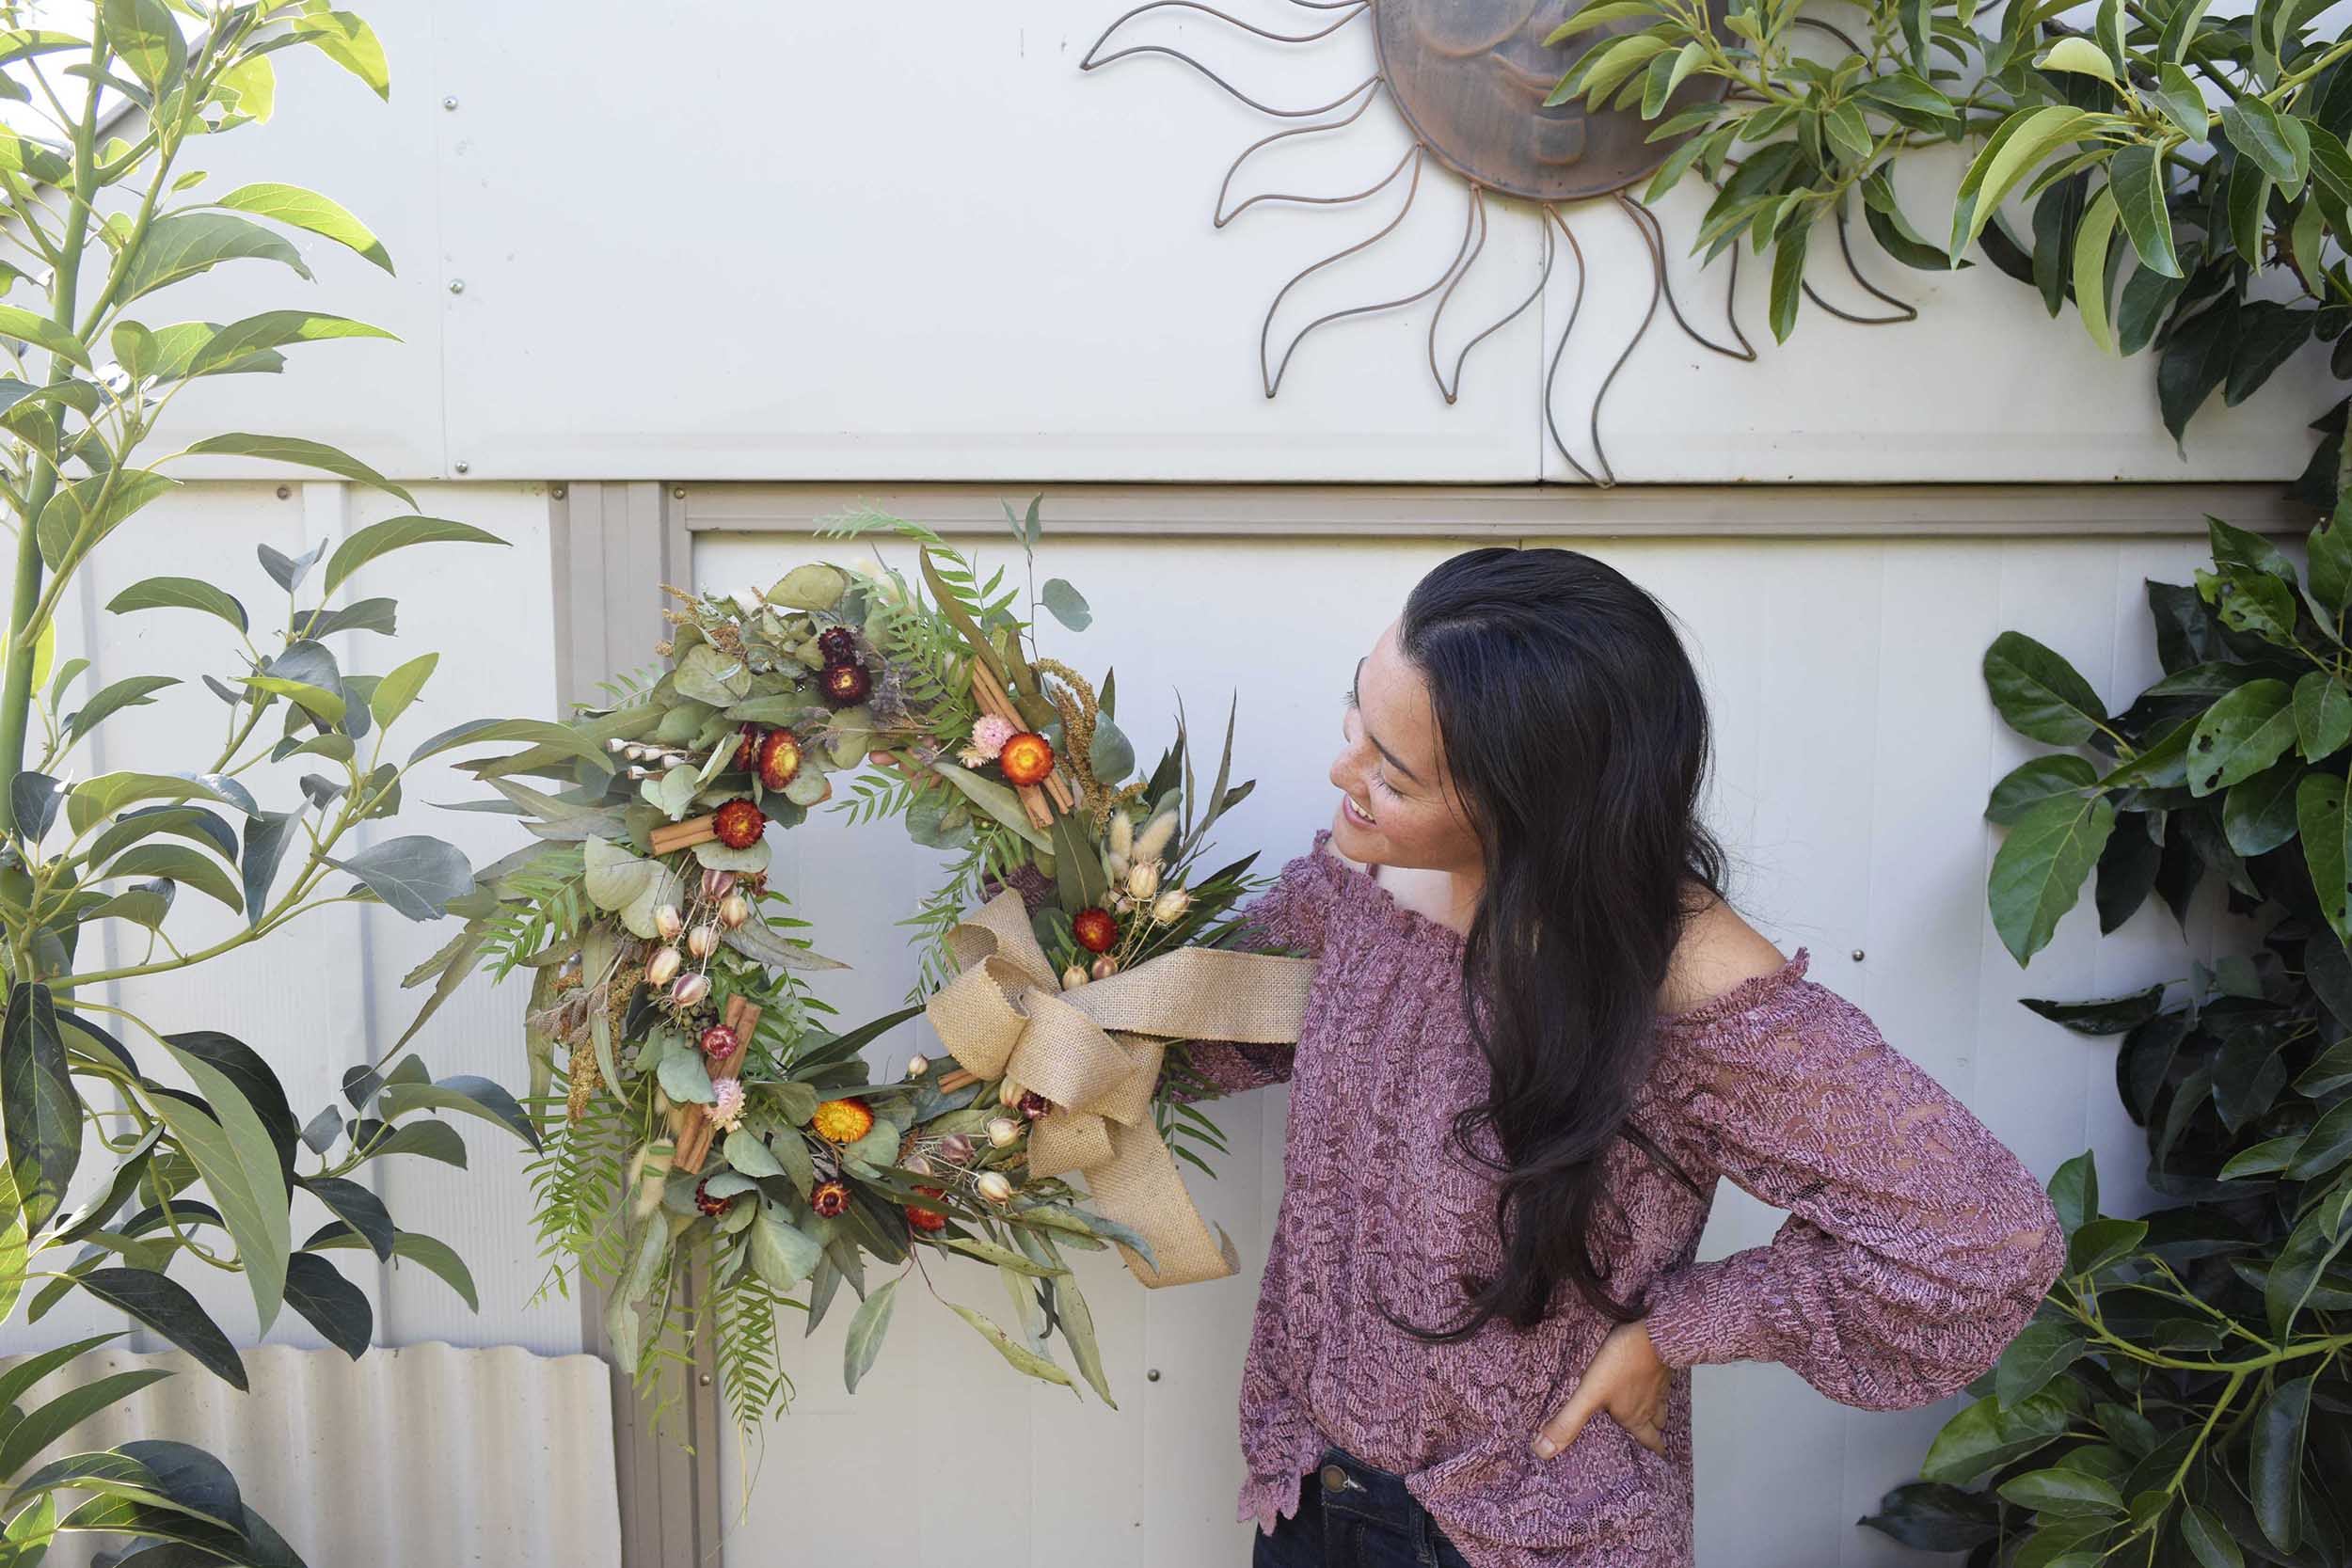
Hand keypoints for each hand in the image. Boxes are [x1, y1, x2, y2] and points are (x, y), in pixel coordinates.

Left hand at [1532, 1318, 1670, 1460]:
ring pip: (1662, 1405)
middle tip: (1656, 1443)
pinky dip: (1658, 1387)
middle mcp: (1650, 1404)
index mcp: (1634, 1416)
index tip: (1656, 1461)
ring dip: (1659, 1413)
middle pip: (1657, 1425)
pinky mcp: (1662, 1364)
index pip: (1647, 1441)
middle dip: (1655, 1436)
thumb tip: (1544, 1451)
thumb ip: (1568, 1421)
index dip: (1652, 1452)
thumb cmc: (1623, 1363)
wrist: (1654, 1333)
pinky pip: (1663, 1382)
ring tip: (1654, 1416)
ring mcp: (1659, 1384)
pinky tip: (1651, 1380)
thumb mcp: (1590, 1394)